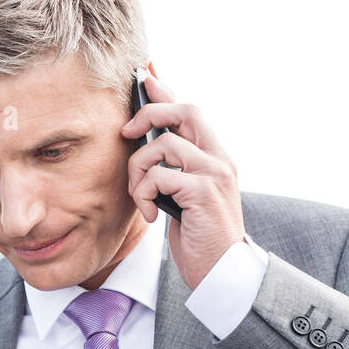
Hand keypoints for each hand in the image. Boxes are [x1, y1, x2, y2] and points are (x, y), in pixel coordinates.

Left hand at [120, 72, 245, 290]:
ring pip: (163, 145)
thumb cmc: (198, 237)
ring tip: (142, 197)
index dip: (165, 92)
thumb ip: (172, 171)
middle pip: (184, 111)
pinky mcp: (203, 192)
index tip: (145, 76)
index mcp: (214, 158)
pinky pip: (159, 176)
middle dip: (149, 114)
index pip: (190, 112)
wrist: (222, 272)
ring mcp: (214, 173)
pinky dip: (145, 194)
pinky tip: (152, 215)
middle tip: (127, 133)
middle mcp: (219, 159)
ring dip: (139, 170)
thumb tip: (144, 147)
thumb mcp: (182, 197)